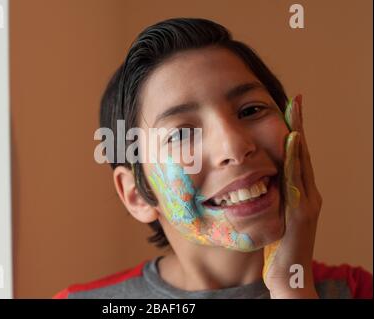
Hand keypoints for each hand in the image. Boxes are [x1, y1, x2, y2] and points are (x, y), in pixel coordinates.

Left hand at [262, 94, 322, 297]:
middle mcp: (308, 194)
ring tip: (295, 110)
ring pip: (303, 161)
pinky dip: (296, 159)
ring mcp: (308, 201)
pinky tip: (293, 140)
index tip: (288, 110)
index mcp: (299, 194)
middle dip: (299, 125)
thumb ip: (271, 199)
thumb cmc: (277, 247)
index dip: (293, 133)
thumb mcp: (274, 217)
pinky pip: (298, 179)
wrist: (288, 275)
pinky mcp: (303, 211)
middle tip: (295, 100)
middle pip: (302, 153)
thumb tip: (259, 183)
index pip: (295, 157)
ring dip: (299, 134)